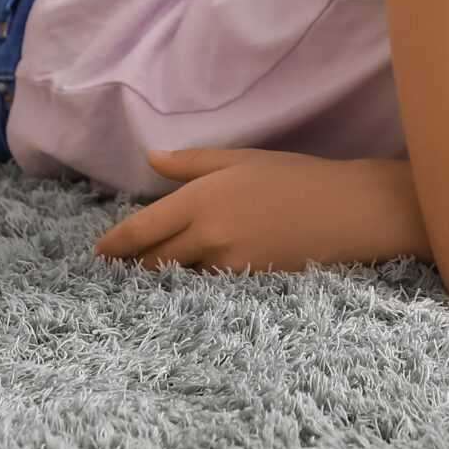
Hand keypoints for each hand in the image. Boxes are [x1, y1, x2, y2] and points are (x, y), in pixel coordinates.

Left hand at [94, 149, 430, 271]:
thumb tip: (153, 160)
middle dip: (134, 266)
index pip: (140, 230)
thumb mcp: (242, 160)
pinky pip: (208, 289)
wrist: (349, 210)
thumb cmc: (297, 177)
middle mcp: (208, 233)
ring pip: (178, 278)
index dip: (114, 246)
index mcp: (201, 197)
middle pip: (152, 262)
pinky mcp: (247, 283)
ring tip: (151, 279)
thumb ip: (192, 164)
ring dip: (164, 278)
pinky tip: (192, 285)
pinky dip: (195, 286)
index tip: (99, 253)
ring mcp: (228, 263)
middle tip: (120, 269)